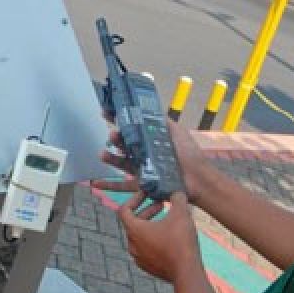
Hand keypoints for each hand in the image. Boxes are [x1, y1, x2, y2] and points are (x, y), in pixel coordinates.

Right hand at [90, 121, 212, 206]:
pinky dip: (109, 185)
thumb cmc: (189, 155)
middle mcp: (145, 153)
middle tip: (112, 134)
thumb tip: (149, 107)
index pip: (132, 128)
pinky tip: (96, 183)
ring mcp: (143, 168)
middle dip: (116, 138)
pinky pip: (123, 185)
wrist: (197, 179)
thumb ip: (163, 121)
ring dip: (111, 157)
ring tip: (104, 153)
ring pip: (122, 162)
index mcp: (152, 139)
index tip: (107, 112)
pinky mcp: (143, 183)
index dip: (119, 120)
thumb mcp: (176, 132)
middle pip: (125, 145)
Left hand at [117, 192, 200, 283]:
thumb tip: (176, 192)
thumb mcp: (181, 213)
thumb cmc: (181, 241)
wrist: (187, 272)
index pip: (124, 210)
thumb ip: (177, 198)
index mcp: (134, 231)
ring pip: (140, 236)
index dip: (135, 199)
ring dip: (151, 225)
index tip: (147, 194)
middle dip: (147, 211)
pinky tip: (170, 238)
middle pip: (133, 223)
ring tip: (168, 220)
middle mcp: (132, 245)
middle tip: (161, 204)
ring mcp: (139, 258)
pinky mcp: (148, 267)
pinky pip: (147, 249)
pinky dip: (154, 239)